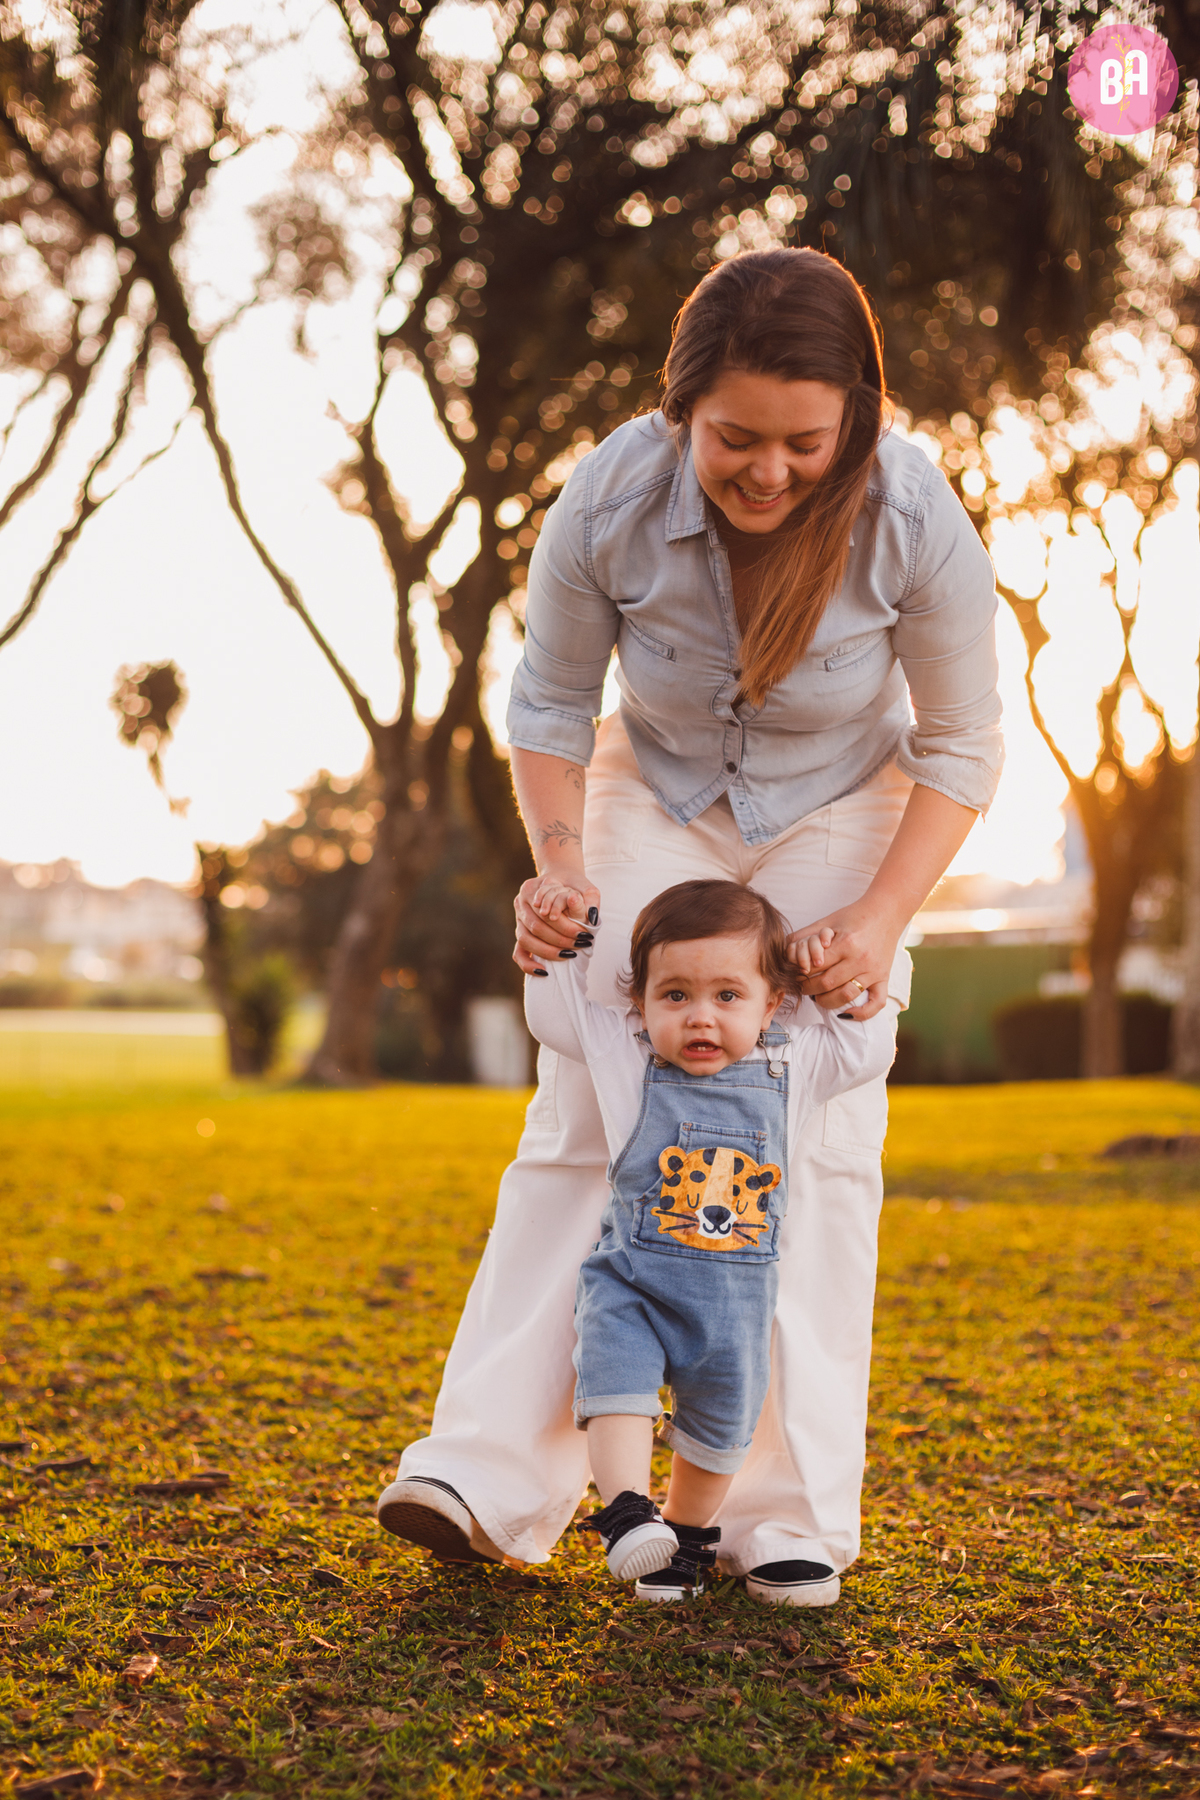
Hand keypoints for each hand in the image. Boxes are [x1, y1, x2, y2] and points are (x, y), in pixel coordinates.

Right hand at [513, 865, 600, 974]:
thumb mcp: (584, 886)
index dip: (565, 925)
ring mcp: (518, 919)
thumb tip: (592, 916)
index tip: (584, 933)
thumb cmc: (573, 885)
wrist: (560, 881)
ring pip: (526, 940)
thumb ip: (590, 898)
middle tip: (581, 944)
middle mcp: (520, 902)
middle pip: (536, 927)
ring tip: (570, 954)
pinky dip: (528, 964)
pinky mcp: (520, 933)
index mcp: (532, 888)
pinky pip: (518, 952)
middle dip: (560, 939)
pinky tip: (544, 972)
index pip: (545, 911)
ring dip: (548, 951)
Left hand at [786, 903, 904, 1019]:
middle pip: (827, 984)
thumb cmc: (854, 915)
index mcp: (846, 943)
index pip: (815, 966)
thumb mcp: (828, 921)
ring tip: (818, 998)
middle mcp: (861, 959)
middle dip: (809, 989)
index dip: (801, 973)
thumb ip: (806, 934)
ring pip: (846, 996)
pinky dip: (862, 1013)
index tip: (796, 975)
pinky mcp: (884, 977)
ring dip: (827, 1001)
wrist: (887, 911)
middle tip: (803, 988)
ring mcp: (874, 970)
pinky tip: (846, 1014)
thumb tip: (785, 950)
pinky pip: (876, 1003)